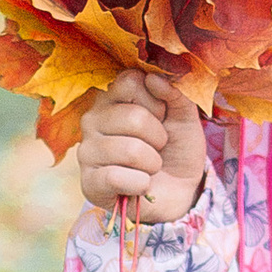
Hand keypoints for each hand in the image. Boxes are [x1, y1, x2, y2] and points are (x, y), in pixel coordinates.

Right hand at [78, 67, 205, 223]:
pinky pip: (117, 177)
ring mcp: (86, 151)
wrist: (179, 193)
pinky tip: (140, 185)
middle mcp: (92, 120)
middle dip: (159, 138)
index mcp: (112, 98)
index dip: (156, 101)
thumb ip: (175, 93)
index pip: (130, 81)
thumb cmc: (176, 149)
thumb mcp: (185, 117)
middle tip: (157, 147)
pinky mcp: (88, 183)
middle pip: (134, 117)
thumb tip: (153, 78)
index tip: (161, 117)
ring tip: (150, 167)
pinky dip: (141, 184)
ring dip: (153, 164)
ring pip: (130, 150)